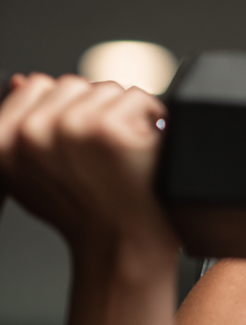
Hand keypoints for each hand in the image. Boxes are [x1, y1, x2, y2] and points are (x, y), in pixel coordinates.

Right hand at [0, 73, 176, 254]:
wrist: (122, 245)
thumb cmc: (87, 214)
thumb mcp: (35, 175)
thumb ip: (23, 129)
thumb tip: (23, 79)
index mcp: (4, 142)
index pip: (37, 85)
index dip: (68, 107)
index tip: (82, 139)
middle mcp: (31, 132)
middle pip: (75, 84)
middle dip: (95, 111)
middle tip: (104, 154)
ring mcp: (70, 127)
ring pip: (108, 89)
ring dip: (125, 116)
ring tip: (122, 156)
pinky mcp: (108, 129)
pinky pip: (138, 98)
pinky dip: (152, 120)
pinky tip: (143, 151)